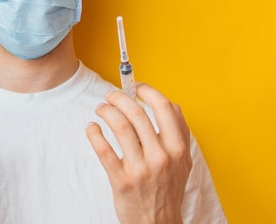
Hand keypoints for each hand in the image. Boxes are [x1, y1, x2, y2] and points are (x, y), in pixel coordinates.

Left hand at [86, 84, 191, 223]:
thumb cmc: (168, 190)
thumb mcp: (184, 162)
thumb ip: (180, 133)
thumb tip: (171, 105)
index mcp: (178, 148)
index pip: (163, 107)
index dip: (147, 91)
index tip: (136, 87)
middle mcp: (161, 156)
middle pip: (137, 113)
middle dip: (120, 98)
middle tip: (110, 95)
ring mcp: (141, 169)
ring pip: (120, 127)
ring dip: (106, 112)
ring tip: (101, 109)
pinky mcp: (122, 180)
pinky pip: (104, 150)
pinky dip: (94, 134)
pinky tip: (91, 128)